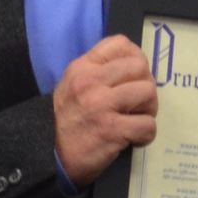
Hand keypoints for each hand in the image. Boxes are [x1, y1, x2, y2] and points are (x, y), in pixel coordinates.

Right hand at [51, 34, 157, 187]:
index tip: (134, 77)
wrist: (48, 154)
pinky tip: (133, 139)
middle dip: (145, 86)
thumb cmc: (68, 120)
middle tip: (137, 104)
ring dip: (149, 110)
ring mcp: (100, 105)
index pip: (120, 43)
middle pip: (140, 67)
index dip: (136, 59)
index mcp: (82, 67)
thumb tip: (136, 66)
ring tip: (135, 121)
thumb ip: (100, 72)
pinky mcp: (111, 129)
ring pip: (148, 92)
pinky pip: (148, 124)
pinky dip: (146, 135)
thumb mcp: (74, 85)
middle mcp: (90, 81)